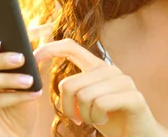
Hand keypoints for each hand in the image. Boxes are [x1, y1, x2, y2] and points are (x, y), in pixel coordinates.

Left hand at [34, 39, 167, 136]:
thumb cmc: (110, 120)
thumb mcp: (86, 100)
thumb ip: (74, 87)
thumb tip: (48, 74)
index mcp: (97, 67)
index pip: (70, 46)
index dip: (50, 48)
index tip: (34, 58)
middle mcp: (110, 70)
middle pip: (69, 84)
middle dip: (68, 107)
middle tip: (79, 118)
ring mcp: (123, 81)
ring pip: (83, 96)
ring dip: (84, 116)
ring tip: (95, 119)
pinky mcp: (133, 97)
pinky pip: (100, 105)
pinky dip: (97, 119)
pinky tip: (105, 121)